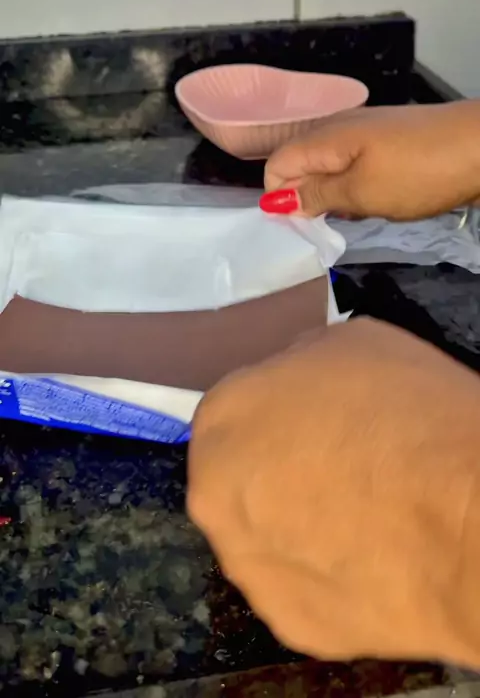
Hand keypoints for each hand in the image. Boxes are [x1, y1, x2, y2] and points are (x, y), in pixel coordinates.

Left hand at [188, 318, 479, 665]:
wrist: (468, 518)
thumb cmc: (407, 414)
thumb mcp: (350, 344)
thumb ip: (300, 368)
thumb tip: (296, 390)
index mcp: (221, 422)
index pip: (234, 414)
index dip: (279, 415)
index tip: (318, 423)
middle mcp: (213, 499)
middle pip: (237, 480)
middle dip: (275, 474)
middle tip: (337, 471)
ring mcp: (249, 569)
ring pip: (264, 540)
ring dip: (295, 528)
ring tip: (361, 520)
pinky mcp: (290, 625)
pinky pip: (300, 590)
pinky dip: (326, 578)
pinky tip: (370, 561)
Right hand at [261, 101, 479, 219]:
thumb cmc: (418, 172)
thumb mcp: (361, 192)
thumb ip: (316, 195)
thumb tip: (276, 201)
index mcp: (324, 137)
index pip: (276, 165)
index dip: (279, 198)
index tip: (301, 226)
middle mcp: (337, 129)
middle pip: (300, 165)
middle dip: (305, 199)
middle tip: (330, 226)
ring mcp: (364, 133)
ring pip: (328, 169)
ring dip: (333, 197)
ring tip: (357, 216)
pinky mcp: (386, 143)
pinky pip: (353, 167)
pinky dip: (355, 189)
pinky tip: (375, 204)